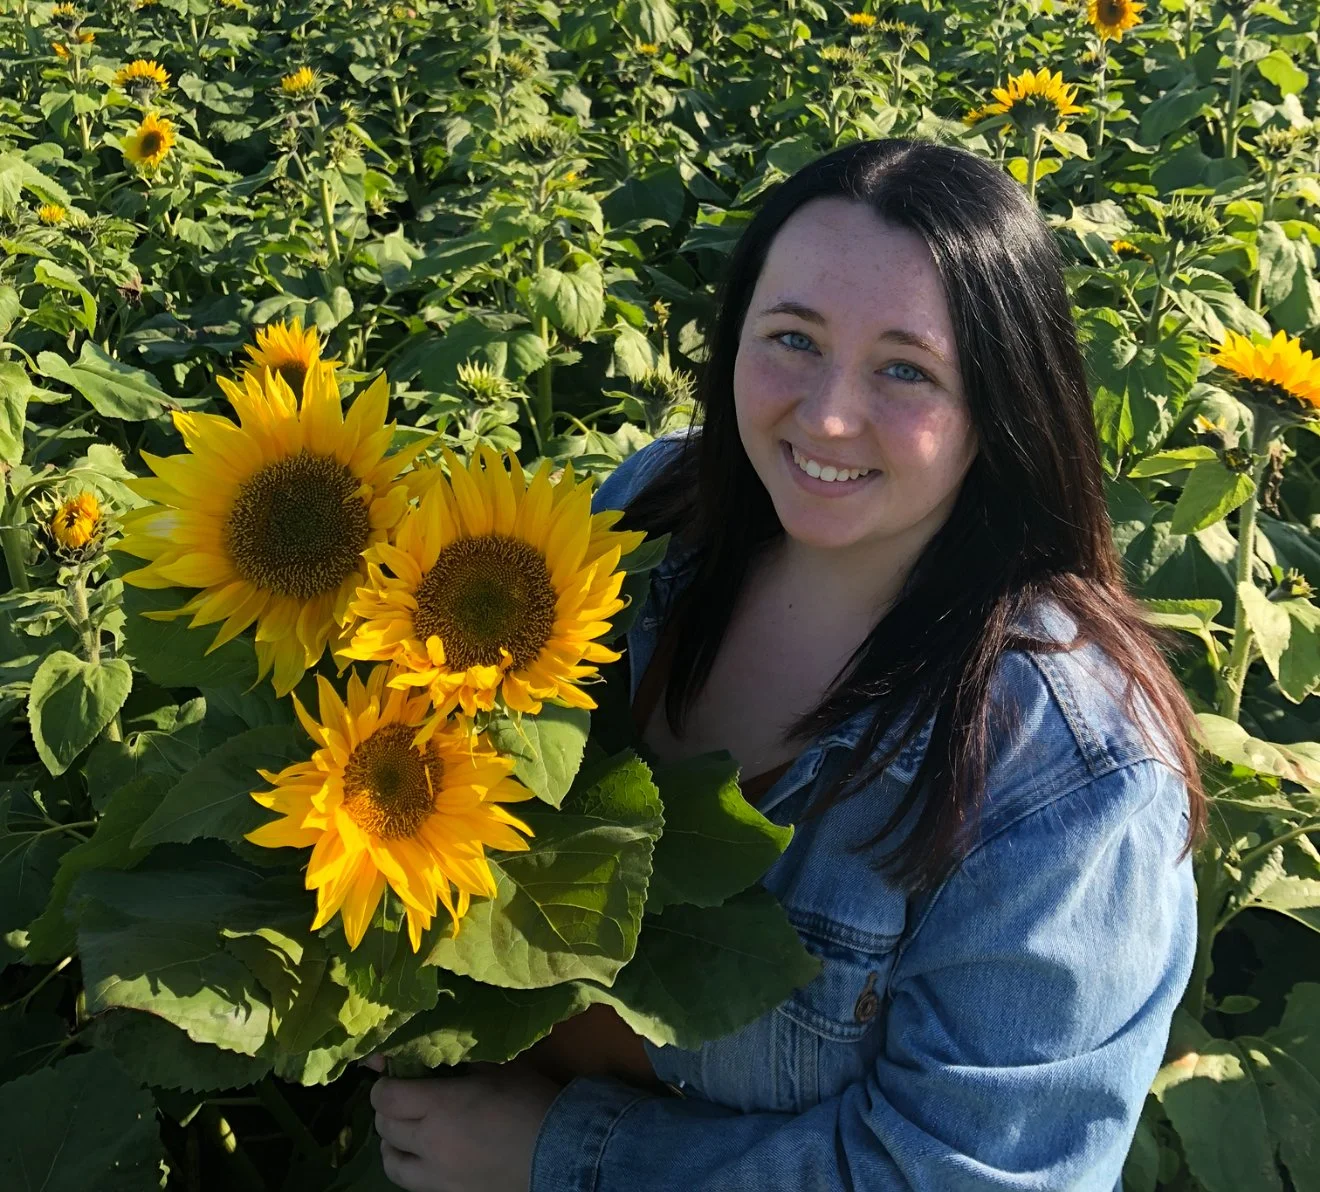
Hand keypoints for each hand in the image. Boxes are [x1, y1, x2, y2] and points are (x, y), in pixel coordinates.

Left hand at [366, 1056, 561, 1191]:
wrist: (558, 1152)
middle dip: (388, 1109)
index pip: (387, 1097)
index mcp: (439, 1106)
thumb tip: (432, 1049)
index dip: (383, 1084)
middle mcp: (429, 1144)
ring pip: (391, 1163)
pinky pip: (412, 1183)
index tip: (392, 1075)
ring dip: (393, 1143)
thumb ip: (460, 1059)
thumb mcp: (497, 1067)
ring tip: (405, 1132)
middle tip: (402, 1097)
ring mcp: (436, 1177)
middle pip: (386, 1127)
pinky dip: (410, 1166)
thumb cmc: (528, 1102)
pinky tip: (426, 1156)